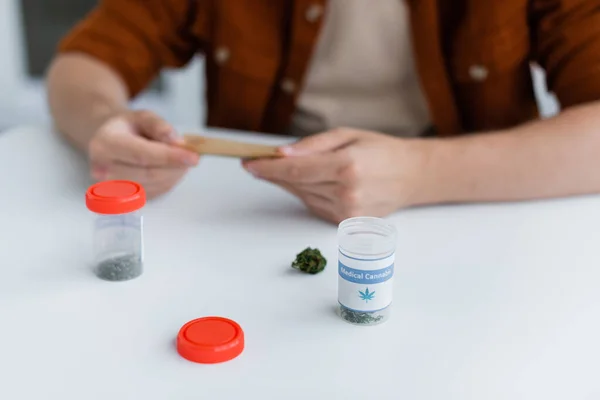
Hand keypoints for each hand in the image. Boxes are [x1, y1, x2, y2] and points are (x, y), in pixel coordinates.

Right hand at [88, 110, 199, 198]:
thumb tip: (176, 142)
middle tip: (192, 158)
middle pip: (149, 174)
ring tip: (179, 160)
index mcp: (105, 144)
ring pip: (154, 186)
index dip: (169, 157)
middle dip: (175, 167)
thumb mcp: (142, 116)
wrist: (108, 141)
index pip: (142, 154)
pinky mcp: (123, 199)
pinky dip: (168, 182)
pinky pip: (154, 193)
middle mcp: (103, 169)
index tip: (193, 157)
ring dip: (174, 175)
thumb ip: (158, 126)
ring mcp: (111, 188)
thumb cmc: (128, 128)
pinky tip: (169, 169)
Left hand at [242, 128, 429, 222]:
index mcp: (348, 166)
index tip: (248, 163)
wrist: (411, 176)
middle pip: (296, 184)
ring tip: (285, 169)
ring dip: (290, 183)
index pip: (296, 170)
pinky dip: (306, 193)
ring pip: (303, 196)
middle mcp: (347, 193)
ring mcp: (347, 212)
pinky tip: (309, 181)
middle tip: (257, 162)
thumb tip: (281, 154)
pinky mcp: (345, 223)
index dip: (268, 168)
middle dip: (274, 173)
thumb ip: (312, 146)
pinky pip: (314, 205)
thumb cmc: (380, 150)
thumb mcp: (347, 135)